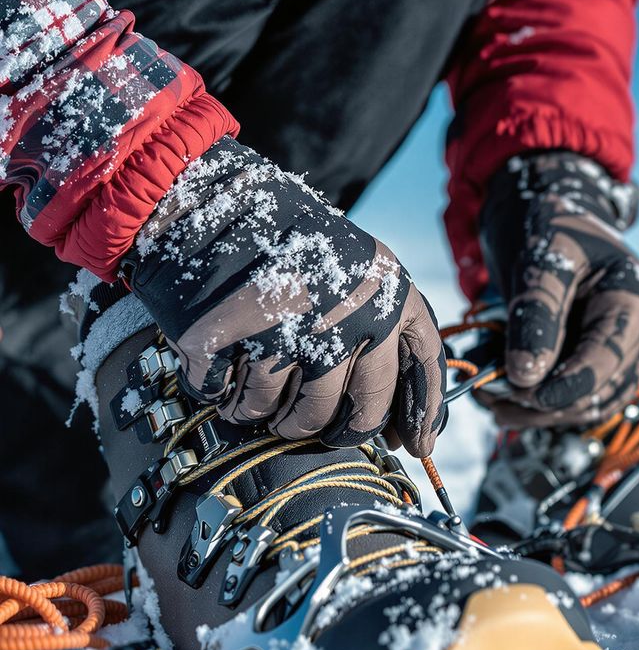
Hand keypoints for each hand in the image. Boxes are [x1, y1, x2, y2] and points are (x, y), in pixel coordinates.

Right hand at [125, 138, 446, 454]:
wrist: (204, 203)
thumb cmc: (285, 248)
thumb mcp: (358, 271)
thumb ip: (386, 334)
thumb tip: (408, 428)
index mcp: (388, 289)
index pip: (423, 368)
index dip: (422, 414)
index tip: (414, 446)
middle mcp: (351, 311)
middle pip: (361, 412)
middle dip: (336, 429)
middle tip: (309, 421)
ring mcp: (294, 328)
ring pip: (299, 420)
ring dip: (276, 418)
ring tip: (260, 389)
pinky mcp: (236, 342)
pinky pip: (238, 404)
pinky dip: (227, 398)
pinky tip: (224, 370)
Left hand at [477, 152, 638, 427]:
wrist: (547, 215)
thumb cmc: (549, 224)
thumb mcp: (541, 257)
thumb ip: (537, 314)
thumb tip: (526, 376)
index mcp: (633, 298)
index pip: (608, 356)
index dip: (569, 383)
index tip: (524, 394)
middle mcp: (636, 331)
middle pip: (601, 390)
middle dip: (547, 401)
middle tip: (492, 396)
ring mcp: (619, 351)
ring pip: (588, 404)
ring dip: (541, 412)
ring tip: (491, 402)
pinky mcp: (596, 362)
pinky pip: (575, 398)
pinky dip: (540, 405)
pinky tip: (503, 400)